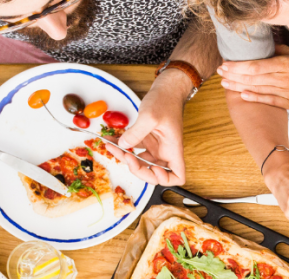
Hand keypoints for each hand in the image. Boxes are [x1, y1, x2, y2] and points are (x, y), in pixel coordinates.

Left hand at [110, 71, 189, 186]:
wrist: (166, 89)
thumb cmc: (165, 101)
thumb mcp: (149, 117)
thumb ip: (135, 133)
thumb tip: (123, 146)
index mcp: (173, 150)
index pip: (177, 176)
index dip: (165, 179)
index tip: (152, 169)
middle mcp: (165, 152)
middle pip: (154, 173)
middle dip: (137, 168)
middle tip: (124, 155)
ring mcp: (156, 147)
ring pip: (141, 162)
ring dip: (125, 158)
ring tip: (111, 147)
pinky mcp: (148, 140)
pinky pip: (134, 149)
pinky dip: (122, 146)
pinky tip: (111, 140)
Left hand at [218, 47, 288, 109]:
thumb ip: (282, 51)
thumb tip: (267, 48)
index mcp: (286, 64)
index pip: (256, 65)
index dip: (238, 66)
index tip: (226, 64)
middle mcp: (284, 79)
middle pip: (253, 78)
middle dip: (234, 76)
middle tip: (220, 73)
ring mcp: (287, 93)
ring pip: (258, 89)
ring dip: (240, 87)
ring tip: (226, 84)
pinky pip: (270, 101)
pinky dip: (256, 98)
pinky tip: (243, 96)